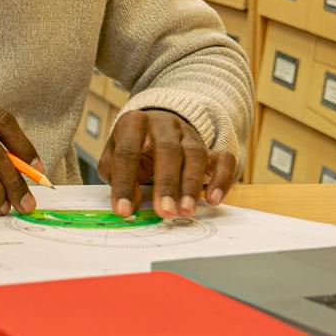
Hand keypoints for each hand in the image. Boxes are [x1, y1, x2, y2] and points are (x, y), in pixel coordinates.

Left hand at [99, 108, 236, 219]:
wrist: (156, 126)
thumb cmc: (131, 147)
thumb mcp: (112, 158)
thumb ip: (117, 178)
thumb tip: (130, 205)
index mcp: (133, 123)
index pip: (127, 152)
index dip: (124, 183)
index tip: (124, 211)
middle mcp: (164, 124)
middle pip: (168, 150)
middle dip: (166, 184)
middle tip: (165, 212)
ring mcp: (189, 134)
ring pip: (195, 155)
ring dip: (191, 186)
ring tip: (186, 210)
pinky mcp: (209, 147)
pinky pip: (223, 159)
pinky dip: (221, 179)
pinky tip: (213, 200)